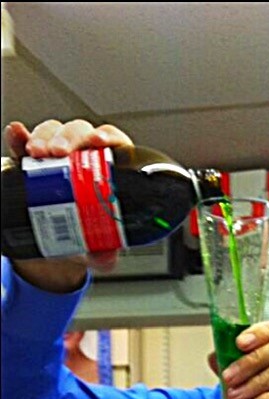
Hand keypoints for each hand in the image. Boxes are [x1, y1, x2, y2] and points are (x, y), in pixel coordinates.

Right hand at [4, 119, 133, 289]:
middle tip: (59, 153)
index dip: (108, 137)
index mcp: (109, 167)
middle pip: (80, 133)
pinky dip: (18, 137)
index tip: (98, 143)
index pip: (113, 143)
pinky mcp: (31, 158)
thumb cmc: (85, 231)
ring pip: (52, 132)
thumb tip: (106, 258)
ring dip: (43, 137)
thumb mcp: (96, 244)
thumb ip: (103, 252)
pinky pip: (23, 141)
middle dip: (69, 138)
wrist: (56, 238)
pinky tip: (16, 135)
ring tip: (36, 153)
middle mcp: (83, 153)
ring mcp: (56, 153)